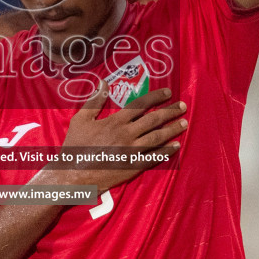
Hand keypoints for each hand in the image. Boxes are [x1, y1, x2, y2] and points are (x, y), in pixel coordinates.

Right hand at [45, 86, 186, 192]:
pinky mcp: (133, 166)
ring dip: (172, 129)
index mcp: (115, 121)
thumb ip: (94, 101)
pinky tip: (176, 146)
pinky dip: (167, 151)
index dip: (156, 97)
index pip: (140, 104)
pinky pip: (154, 157)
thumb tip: (104, 83)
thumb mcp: (80, 120)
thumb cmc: (75, 146)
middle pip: (154, 119)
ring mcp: (132, 151)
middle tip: (183, 106)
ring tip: (184, 123)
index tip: (168, 92)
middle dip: (170, 111)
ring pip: (157, 137)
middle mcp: (127, 134)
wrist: (73, 175)